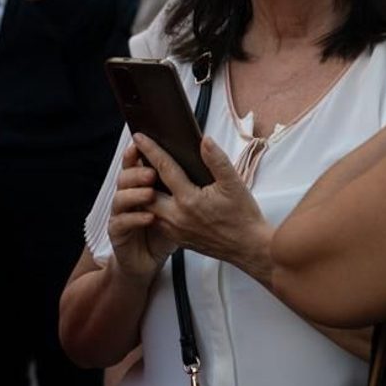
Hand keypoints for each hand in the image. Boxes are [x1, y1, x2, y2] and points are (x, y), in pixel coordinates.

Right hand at [107, 144, 174, 282]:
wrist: (150, 260)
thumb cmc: (166, 231)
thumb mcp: (181, 205)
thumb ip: (185, 182)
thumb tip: (200, 159)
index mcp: (142, 187)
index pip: (137, 165)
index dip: (137, 153)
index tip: (142, 142)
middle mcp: (129, 198)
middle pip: (125, 178)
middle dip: (136, 172)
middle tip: (151, 171)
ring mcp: (121, 215)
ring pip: (119, 198)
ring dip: (134, 193)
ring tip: (150, 191)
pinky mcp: (118, 233)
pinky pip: (120, 223)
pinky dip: (133, 218)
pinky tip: (148, 217)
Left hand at [132, 133, 272, 279]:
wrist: (249, 248)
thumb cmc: (243, 218)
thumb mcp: (234, 184)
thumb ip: (217, 161)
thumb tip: (205, 141)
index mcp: (189, 200)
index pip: (164, 168)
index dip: (150, 150)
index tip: (139, 137)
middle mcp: (177, 216)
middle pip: (145, 190)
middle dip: (138, 173)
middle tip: (136, 158)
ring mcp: (175, 230)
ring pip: (147, 208)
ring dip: (143, 192)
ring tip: (144, 176)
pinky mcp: (177, 238)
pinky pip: (156, 220)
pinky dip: (152, 208)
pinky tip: (158, 197)